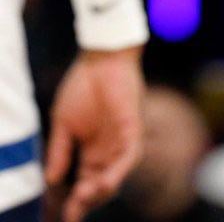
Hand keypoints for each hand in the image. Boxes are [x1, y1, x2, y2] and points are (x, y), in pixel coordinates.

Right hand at [44, 46, 144, 221]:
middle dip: (87, 200)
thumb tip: (51, 181)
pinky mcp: (132, 128)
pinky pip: (130, 155)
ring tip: (86, 197)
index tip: (66, 216)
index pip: (85, 183)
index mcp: (91, 150)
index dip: (76, 201)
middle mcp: (108, 149)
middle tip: (73, 210)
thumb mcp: (63, 122)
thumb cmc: (82, 85)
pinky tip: (106, 182)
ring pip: (116, 175)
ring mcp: (121, 140)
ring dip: (103, 189)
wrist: (100, 58)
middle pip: (100, 184)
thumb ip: (59, 151)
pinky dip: (119, 171)